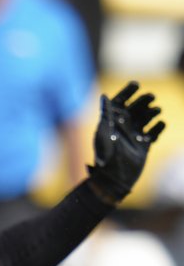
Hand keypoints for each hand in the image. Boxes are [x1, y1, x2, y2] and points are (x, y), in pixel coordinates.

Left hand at [87, 81, 164, 203]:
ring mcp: (133, 135)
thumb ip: (106, 116)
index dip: (127, 92)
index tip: (136, 84)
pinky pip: (153, 133)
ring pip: (146, 118)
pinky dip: (158, 128)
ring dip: (152, 112)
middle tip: (150, 97)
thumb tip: (104, 96)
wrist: (113, 181)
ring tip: (156, 110)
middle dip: (143, 100)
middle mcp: (122, 127)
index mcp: (111, 123)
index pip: (119, 102)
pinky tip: (160, 124)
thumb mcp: (104, 135)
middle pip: (135, 107)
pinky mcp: (143, 145)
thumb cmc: (105, 158)